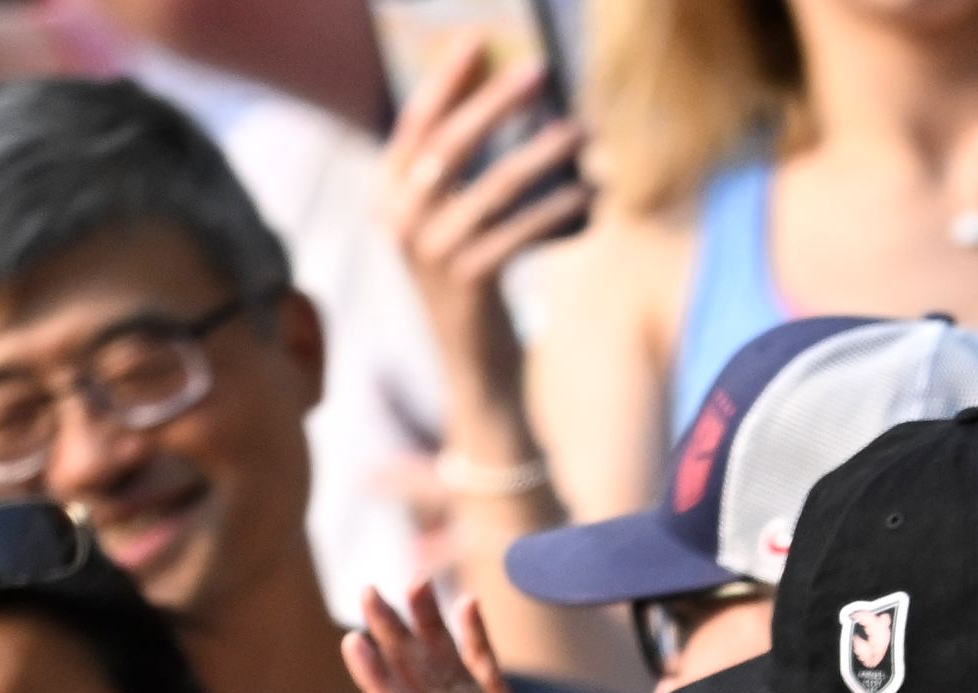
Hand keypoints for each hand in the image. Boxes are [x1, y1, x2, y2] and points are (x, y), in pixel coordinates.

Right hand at [314, 583, 664, 692]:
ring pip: (464, 680)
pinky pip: (496, 690)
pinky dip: (481, 649)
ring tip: (409, 582)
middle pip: (435, 690)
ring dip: (433, 630)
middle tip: (367, 589)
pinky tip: (469, 608)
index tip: (354, 640)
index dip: (380, 684)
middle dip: (399, 638)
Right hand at [376, 36, 586, 447]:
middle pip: (449, 144)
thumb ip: (464, 171)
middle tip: (539, 69)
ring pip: (490, 187)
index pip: (414, 123)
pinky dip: (555, 208)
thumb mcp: (457, 222)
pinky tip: (587, 190)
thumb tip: (508, 100)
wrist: (476, 370)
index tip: (478, 38)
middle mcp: (400, 221)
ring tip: (581, 130)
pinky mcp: (467, 284)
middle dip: (495, 101)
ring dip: (541, 153)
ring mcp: (431, 255)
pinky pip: (517, 232)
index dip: (445, 79)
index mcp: (390, 196)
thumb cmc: (475, 283)